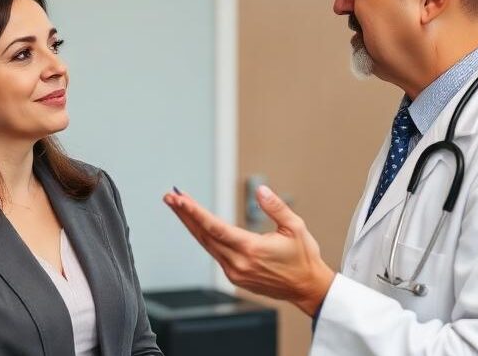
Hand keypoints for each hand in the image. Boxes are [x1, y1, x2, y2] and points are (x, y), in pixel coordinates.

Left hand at [163, 185, 334, 315]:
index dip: (195, 213)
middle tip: (170, 197)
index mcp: (252, 249)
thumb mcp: (296, 227)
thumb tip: (261, 191)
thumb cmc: (303, 258)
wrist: (307, 288)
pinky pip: (214, 253)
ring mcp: (235, 272)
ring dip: (191, 224)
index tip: (180, 200)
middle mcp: (239, 263)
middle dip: (185, 214)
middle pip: (204, 235)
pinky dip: (204, 237)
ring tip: (179, 206)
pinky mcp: (235, 277)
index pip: (215, 228)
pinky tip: (197, 225)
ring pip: (206, 245)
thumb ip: (276, 207)